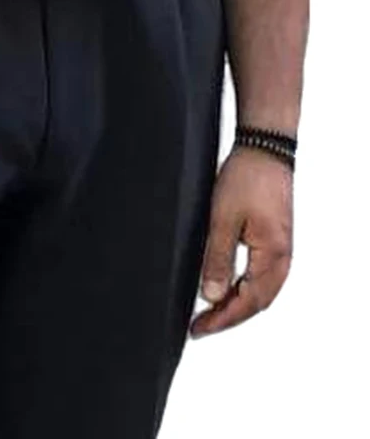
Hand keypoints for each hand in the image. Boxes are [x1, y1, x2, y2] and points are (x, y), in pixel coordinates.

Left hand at [189, 145, 292, 338]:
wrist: (264, 150)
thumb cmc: (247, 179)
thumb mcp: (223, 219)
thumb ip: (217, 258)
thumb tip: (211, 296)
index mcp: (273, 257)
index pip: (248, 302)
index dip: (222, 319)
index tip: (199, 330)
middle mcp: (281, 258)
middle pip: (256, 302)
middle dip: (228, 317)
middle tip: (199, 327)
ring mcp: (279, 250)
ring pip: (259, 290)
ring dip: (235, 304)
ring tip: (208, 314)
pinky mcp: (272, 240)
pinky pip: (258, 275)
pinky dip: (241, 288)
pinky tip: (224, 288)